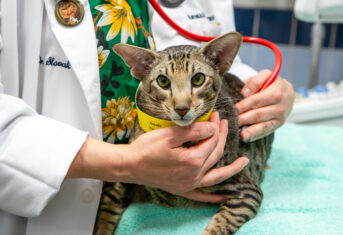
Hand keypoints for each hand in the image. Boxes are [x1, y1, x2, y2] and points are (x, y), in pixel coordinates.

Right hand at [124, 112, 248, 202]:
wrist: (129, 165)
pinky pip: (201, 195)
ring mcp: (188, 184)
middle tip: (223, 124)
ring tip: (244, 162)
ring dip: (231, 169)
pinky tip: (221, 197)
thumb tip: (212, 127)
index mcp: (192, 160)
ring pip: (216, 175)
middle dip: (222, 137)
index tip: (216, 115)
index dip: (216, 126)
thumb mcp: (170, 134)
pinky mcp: (182, 189)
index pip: (211, 140)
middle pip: (215, 154)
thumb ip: (194, 130)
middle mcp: (194, 175)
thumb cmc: (146, 148)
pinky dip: (212, 196)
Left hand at [235, 70, 294, 141]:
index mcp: (275, 92)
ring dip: (250, 131)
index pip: (255, 100)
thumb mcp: (265, 76)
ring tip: (240, 135)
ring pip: (262, 125)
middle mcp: (279, 106)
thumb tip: (245, 93)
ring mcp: (280, 117)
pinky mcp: (279, 124)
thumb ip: (254, 81)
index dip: (242, 106)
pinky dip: (256, 135)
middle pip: (257, 114)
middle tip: (231, 122)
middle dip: (243, 119)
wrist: (288, 93)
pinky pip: (266, 131)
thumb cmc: (271, 84)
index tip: (232, 110)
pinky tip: (246, 138)